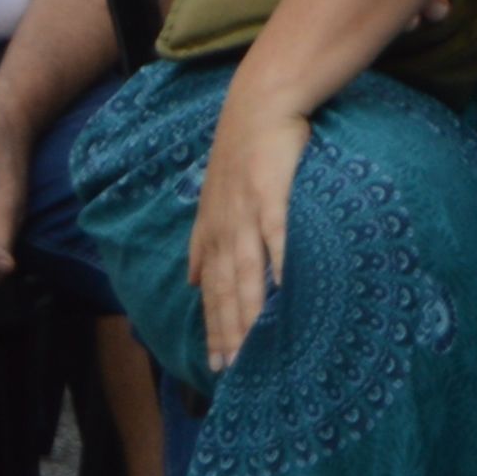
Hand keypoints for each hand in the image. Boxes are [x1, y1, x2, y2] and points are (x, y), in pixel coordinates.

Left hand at [189, 102, 307, 365]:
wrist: (259, 105)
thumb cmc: (242, 153)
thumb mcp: (214, 201)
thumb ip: (204, 244)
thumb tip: (194, 282)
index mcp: (212, 233)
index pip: (212, 292)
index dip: (214, 329)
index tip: (218, 365)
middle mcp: (224, 228)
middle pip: (225, 291)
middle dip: (227, 333)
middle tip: (233, 370)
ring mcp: (246, 212)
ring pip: (245, 272)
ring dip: (247, 312)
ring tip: (253, 345)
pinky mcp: (270, 193)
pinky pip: (274, 233)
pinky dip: (276, 260)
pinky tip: (282, 287)